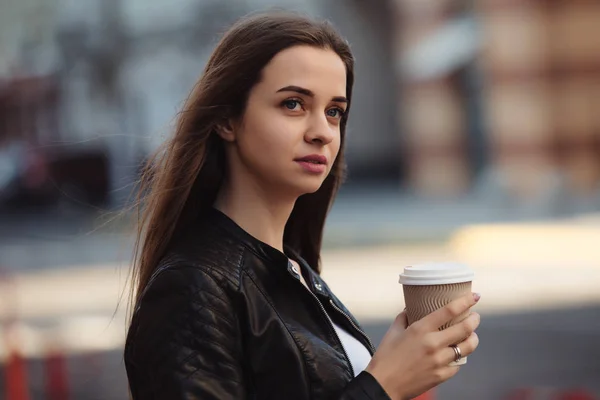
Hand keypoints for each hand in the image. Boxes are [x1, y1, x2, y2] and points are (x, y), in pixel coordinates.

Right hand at [365, 292, 480, 399]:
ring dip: (473, 339)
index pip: (449, 310)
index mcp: (420, 329)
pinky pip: (458, 364)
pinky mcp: (441, 375)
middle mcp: (433, 343)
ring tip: (472, 335)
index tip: (475, 296)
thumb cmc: (385, 357)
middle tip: (475, 316)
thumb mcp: (393, 332)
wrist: (383, 385)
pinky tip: (457, 354)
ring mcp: (439, 361)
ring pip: (467, 347)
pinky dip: (459, 357)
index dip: (465, 301)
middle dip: (474, 320)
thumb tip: (411, 308)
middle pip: (465, 328)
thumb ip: (404, 317)